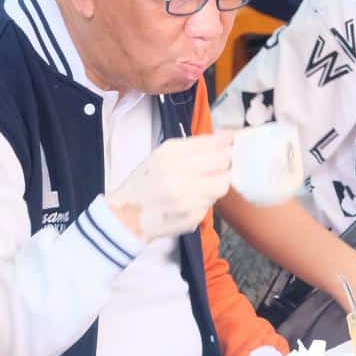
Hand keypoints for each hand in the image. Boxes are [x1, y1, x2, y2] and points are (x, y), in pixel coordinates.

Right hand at [108, 132, 234, 241]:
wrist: (126, 216)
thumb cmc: (146, 181)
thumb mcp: (164, 153)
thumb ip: (198, 143)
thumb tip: (229, 136)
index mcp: (170, 155)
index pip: (214, 147)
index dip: (224, 147)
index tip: (227, 146)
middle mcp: (178, 177)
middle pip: (222, 166)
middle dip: (222, 165)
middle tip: (211, 168)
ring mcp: (186, 200)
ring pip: (221, 187)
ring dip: (214, 184)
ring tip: (196, 186)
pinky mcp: (192, 219)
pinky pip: (211, 205)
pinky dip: (204, 201)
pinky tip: (189, 201)